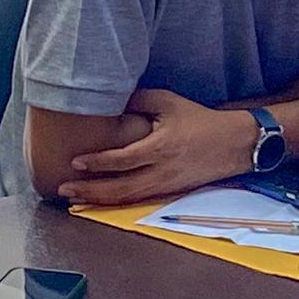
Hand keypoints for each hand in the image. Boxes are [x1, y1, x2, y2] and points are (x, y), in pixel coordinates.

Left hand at [57, 85, 257, 205]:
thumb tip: (108, 96)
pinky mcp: (168, 192)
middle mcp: (162, 171)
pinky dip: (115, 202)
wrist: (234, 145)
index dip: (98, 162)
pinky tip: (98, 200)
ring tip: (74, 199)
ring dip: (98, 201)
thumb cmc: (199, 120)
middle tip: (64, 190)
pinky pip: (136, 200)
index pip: (124, 160)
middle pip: (120, 189)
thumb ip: (138, 99)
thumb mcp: (169, 102)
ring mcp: (165, 185)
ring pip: (127, 199)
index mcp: (161, 147)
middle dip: (90, 191)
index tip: (75, 162)